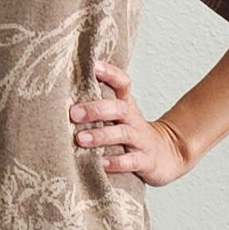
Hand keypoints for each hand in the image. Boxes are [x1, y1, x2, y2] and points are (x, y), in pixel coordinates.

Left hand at [69, 59, 195, 186]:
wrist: (168, 154)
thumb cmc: (131, 133)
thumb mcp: (119, 115)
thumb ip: (98, 104)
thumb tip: (61, 94)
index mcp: (126, 105)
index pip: (122, 83)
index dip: (110, 73)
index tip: (94, 65)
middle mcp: (133, 120)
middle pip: (118, 108)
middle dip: (96, 109)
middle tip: (74, 113)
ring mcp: (140, 140)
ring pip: (123, 134)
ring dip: (101, 136)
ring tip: (80, 139)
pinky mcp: (145, 161)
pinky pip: (131, 161)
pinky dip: (116, 162)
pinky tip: (100, 164)